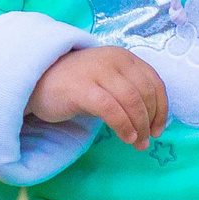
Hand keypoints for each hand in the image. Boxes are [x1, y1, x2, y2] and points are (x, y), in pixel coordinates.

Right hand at [30, 46, 167, 150]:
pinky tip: (125, 137)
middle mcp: (113, 59)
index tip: (158, 128)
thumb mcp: (107, 81)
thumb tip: (151, 120)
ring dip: (138, 126)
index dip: (161, 108)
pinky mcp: (82, 88)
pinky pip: (111, 109)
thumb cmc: (75, 85)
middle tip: (146, 140)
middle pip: (144, 93)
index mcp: (124, 57)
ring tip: (137, 143)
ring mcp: (97, 72)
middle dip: (150, 120)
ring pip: (131, 101)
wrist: (37, 81)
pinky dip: (123, 125)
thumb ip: (128, 91)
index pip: (154, 82)